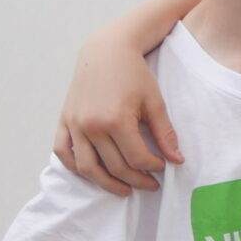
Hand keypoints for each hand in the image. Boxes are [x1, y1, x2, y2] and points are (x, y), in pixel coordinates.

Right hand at [58, 31, 179, 195]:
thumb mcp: (155, 102)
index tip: (162, 167)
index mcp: (115, 120)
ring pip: (87, 168)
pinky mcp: (64, 120)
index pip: (137, 159)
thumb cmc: (134, 74)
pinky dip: (76, 167)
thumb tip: (177, 161)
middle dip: (136, 180)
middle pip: (114, 167)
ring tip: (124, 189)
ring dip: (106, 183)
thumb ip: (165, 133)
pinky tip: (93, 172)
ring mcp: (74, 124)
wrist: (105, 51)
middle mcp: (91, 125)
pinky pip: (63, 152)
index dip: (153, 167)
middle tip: (150, 185)